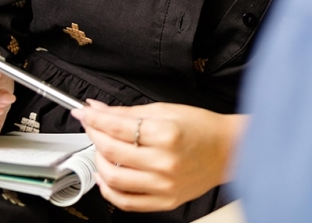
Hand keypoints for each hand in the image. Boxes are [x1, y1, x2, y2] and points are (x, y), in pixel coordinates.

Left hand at [72, 100, 246, 212]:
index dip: (95, 118)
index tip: (83, 112)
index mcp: (166, 134)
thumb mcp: (167, 110)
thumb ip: (129, 112)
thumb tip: (99, 110)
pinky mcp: (164, 202)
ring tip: (100, 150)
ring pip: (113, 179)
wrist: (228, 149)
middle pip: (112, 151)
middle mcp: (164, 162)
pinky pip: (126, 202)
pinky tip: (107, 177)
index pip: (118, 126)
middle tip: (91, 126)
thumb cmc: (202, 127)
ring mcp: (163, 185)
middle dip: (94, 135)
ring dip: (98, 162)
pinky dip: (109, 190)